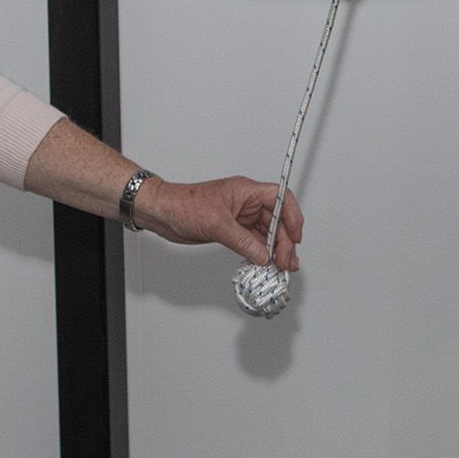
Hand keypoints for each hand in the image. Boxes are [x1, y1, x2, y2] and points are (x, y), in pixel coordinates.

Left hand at [139, 176, 302, 270]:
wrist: (162, 213)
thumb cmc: (183, 204)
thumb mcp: (217, 223)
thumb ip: (243, 241)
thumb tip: (263, 255)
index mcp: (247, 191)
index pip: (280, 199)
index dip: (292, 216)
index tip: (296, 236)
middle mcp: (246, 203)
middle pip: (276, 220)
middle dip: (284, 241)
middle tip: (287, 261)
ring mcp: (240, 218)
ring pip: (266, 234)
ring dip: (275, 250)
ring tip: (281, 266)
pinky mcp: (232, 230)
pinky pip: (253, 242)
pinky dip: (260, 253)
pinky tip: (264, 264)